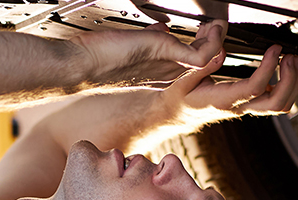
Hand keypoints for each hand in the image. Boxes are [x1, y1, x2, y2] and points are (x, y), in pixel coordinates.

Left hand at [69, 20, 224, 86]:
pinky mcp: (165, 56)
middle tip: (214, 26)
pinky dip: (213, 42)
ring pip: (207, 61)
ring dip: (216, 40)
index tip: (206, 32)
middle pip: (203, 64)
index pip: (189, 63)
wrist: (80, 65)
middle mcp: (165, 74)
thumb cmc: (96, 57)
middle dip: (213, 42)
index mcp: (157, 72)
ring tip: (217, 26)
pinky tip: (213, 30)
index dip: (203, 48)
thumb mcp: (130, 44)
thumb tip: (160, 28)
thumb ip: (149, 39)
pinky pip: (202, 56)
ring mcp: (167, 68)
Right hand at [165, 34, 297, 117]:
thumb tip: (221, 50)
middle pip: (276, 103)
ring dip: (292, 83)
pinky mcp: (248, 105)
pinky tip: (282, 71)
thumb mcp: (184, 79)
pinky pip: (274, 102)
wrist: (177, 114)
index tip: (274, 50)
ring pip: (280, 105)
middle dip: (289, 79)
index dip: (268, 68)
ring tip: (290, 61)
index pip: (254, 88)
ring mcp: (245, 108)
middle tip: (289, 57)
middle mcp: (237, 107)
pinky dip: (285, 86)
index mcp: (222, 100)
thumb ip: (204, 65)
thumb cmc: (180, 98)